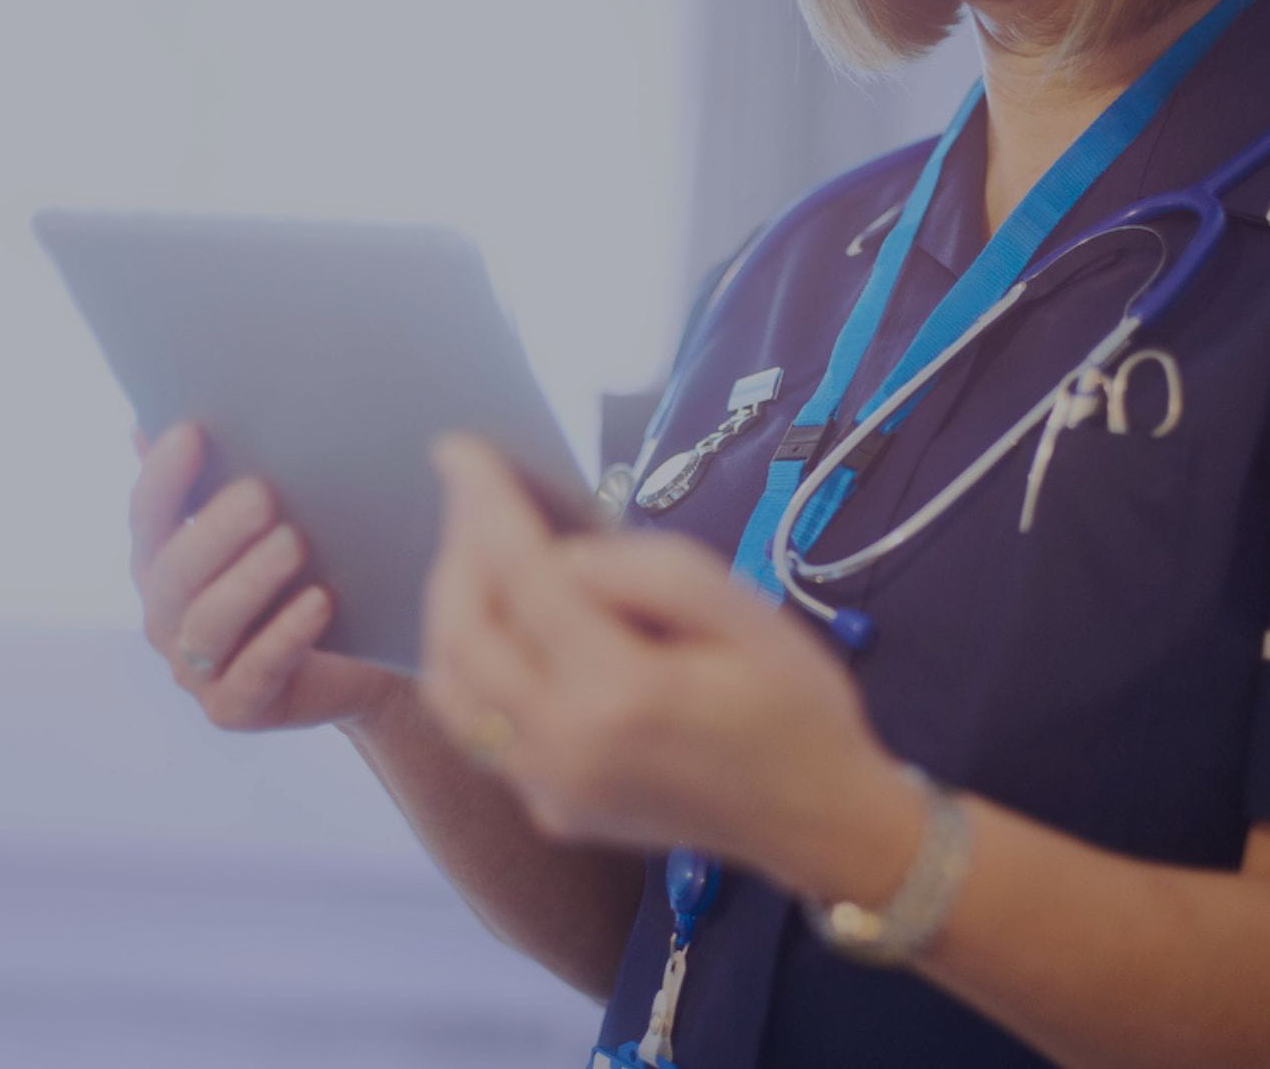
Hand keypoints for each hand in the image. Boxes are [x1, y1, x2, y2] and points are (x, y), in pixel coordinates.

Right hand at [131, 423, 407, 730]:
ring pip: (208, 624)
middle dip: (215, 531)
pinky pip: (254, 673)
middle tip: (263, 493)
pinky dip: (285, 635)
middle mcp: (166, 618)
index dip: (164, 476)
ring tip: (295, 542)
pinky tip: (318, 601)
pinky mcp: (234, 710)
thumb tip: (158, 419)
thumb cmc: (306, 577)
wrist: (360, 662)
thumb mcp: (268, 528)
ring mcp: (195, 670)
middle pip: (174, 573)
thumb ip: (219, 484)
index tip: (194, 431)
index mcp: (161, 565)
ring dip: (250, 580)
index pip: (147, 516)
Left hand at [418, 435, 917, 898]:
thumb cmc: (795, 705)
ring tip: (480, 557)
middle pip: (462, 633)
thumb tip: (562, 556)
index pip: (522, 576)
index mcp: (620, 691)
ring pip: (450, 688)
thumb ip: (646, 569)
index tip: (457, 448)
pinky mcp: (548, 806)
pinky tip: (504, 627)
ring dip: (450, 612)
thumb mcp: (745, 611)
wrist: (820, 820)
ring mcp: (548, 787)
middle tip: (473, 498)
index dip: (483, 505)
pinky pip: (479, 727)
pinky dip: (472, 666)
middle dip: (457, 550)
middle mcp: (564, 746)